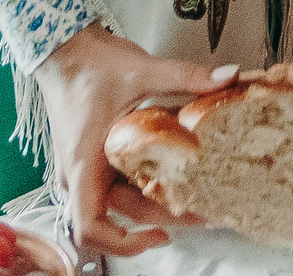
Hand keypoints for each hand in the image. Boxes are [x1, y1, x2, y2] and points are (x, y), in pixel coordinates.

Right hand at [36, 24, 224, 254]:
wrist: (65, 50)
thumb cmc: (89, 65)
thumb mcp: (143, 70)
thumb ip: (187, 76)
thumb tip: (228, 77)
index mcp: (84, 164)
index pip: (90, 227)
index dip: (123, 242)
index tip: (160, 235)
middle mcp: (80, 174)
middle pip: (118, 217)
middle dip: (160, 220)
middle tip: (204, 212)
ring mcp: (83, 168)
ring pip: (118, 203)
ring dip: (152, 206)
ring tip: (195, 198)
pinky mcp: (90, 159)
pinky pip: (115, 186)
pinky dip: (142, 188)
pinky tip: (171, 177)